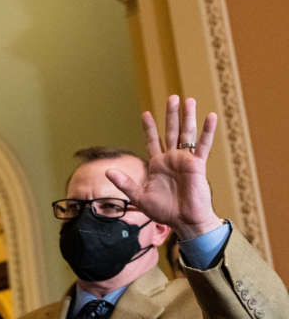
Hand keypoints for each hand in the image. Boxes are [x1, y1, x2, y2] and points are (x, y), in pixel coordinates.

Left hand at [106, 95, 223, 239]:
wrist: (184, 221)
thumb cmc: (164, 211)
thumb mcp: (139, 197)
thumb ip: (125, 183)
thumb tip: (107, 171)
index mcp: (157, 164)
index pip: (152, 141)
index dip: (149, 128)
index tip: (146, 113)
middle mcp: (171, 159)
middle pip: (171, 131)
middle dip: (171, 114)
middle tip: (172, 97)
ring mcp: (185, 160)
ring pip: (186, 133)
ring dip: (187, 116)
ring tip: (188, 99)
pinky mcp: (197, 165)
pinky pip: (203, 145)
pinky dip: (207, 131)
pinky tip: (211, 116)